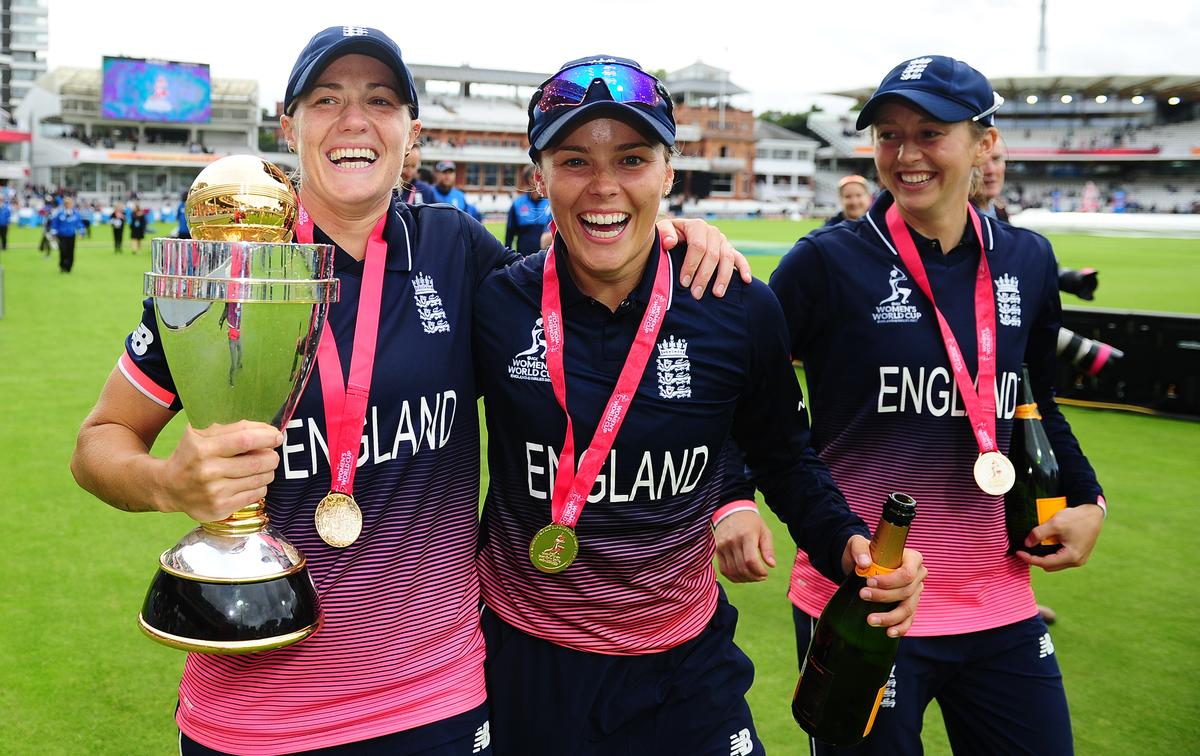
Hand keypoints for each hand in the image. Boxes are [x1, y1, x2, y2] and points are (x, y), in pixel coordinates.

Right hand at [155, 420, 282, 522]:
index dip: (267, 437)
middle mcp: (208, 471)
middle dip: (272, 456)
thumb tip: (268, 430)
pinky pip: (256, 495)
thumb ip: (233, 429)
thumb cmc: (192, 455)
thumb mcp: (202, 434)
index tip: (277, 436)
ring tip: (261, 467)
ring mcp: (215, 492)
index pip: (245, 440)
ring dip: (268, 471)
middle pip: (258, 462)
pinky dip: (260, 486)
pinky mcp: (221, 508)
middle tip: (272, 454)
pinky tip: (251, 481)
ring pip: (261, 479)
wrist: (169, 487)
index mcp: (203, 448)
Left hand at [657, 218, 751, 298]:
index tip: (684, 282)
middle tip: (696, 294)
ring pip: (727, 258)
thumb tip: (670, 242)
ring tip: (717, 294)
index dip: (691, 265)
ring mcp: (723, 241)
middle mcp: (712, 232)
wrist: (676, 234)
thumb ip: (664, 233)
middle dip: (704, 276)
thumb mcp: (661, 230)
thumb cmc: (667, 236)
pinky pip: (739, 258)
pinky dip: (744, 268)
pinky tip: (746, 280)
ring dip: (723, 277)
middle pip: (712, 255)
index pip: (697, 246)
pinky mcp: (729, 249)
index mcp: (697, 226)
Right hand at [715, 510, 775, 581]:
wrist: (731, 510)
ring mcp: (723, 546)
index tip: (766, 573)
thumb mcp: (764, 531)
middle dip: (754, 577)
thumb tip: (772, 565)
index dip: (759, 571)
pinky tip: (742, 576)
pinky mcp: (717, 550)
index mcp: (746, 536)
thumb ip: (768, 549)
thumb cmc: (751, 522)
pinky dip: (733, 577)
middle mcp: (732, 542)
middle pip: (742, 568)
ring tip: (753, 577)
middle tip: (761, 577)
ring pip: (732, 571)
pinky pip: (724, 570)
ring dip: (744, 579)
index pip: (751, 560)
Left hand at [842, 536, 926, 636]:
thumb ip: (860, 549)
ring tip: (871, 619)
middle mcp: (918, 576)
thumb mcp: (858, 544)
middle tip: (862, 595)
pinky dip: (900, 627)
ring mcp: (915, 593)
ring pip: (907, 609)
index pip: (907, 574)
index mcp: (912, 558)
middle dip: (884, 597)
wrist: (861, 564)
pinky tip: (889, 632)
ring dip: (889, 617)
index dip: (890, 581)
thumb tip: (865, 563)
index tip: (869, 582)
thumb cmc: (864, 552)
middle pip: (906, 592)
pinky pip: (908, 619)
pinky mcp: (909, 606)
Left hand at [1017, 503, 1103, 571]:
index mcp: (1071, 556)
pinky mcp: (1080, 554)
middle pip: (1050, 566)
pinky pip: (1062, 559)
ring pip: (1056, 563)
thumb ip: (1039, 534)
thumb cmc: (1076, 518)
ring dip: (1044, 557)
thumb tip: (1027, 543)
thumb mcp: (1055, 523)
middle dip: (1036, 560)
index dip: (1029, 558)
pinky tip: (1045, 546)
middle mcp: (1077, 561)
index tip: (1018, 552)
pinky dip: (1052, 554)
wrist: (1093, 513)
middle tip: (1024, 551)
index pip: (1045, 562)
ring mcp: (1080, 559)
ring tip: (1033, 548)